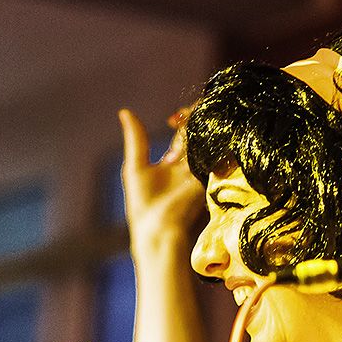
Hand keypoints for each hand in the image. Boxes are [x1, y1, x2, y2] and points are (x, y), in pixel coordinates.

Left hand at [121, 107, 203, 268]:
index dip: (184, 117)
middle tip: (191, 111)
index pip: (185, 132)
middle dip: (198, 117)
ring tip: (202, 113)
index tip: (173, 119)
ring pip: (209, 140)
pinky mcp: (211, 177)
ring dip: (206, 126)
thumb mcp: (136, 167)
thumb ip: (136, 139)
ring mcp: (203, 171)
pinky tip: (210, 129)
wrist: (158, 230)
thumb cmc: (143, 204)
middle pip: (199, 133)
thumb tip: (125, 111)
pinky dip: (214, 141)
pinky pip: (216, 154)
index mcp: (174, 160)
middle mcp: (191, 164)